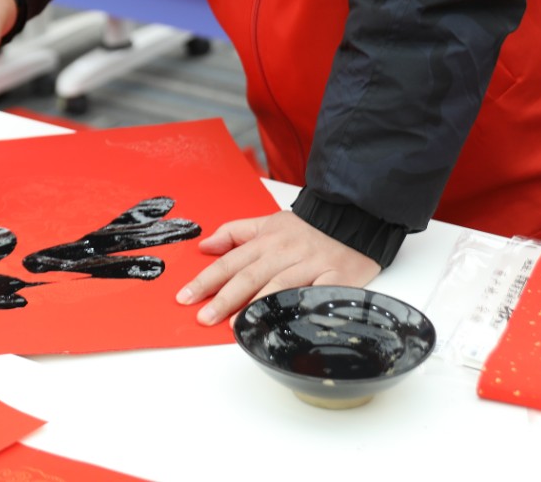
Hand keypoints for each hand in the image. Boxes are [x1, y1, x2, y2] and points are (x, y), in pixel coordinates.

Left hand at [176, 210, 381, 325]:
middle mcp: (285, 252)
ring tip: (234, 323)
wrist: (354, 217)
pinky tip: (283, 322)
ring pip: (278, 285)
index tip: (186, 296)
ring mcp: (310, 265)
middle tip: (203, 317)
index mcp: (268, 240)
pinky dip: (298, 307)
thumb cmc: (309, 227)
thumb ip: (236, 233)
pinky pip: (313, 294)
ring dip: (255, 305)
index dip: (207, 279)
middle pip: (249, 276)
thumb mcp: (269, 222)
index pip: (231, 261)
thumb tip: (205, 245)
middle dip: (223, 298)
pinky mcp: (334, 278)